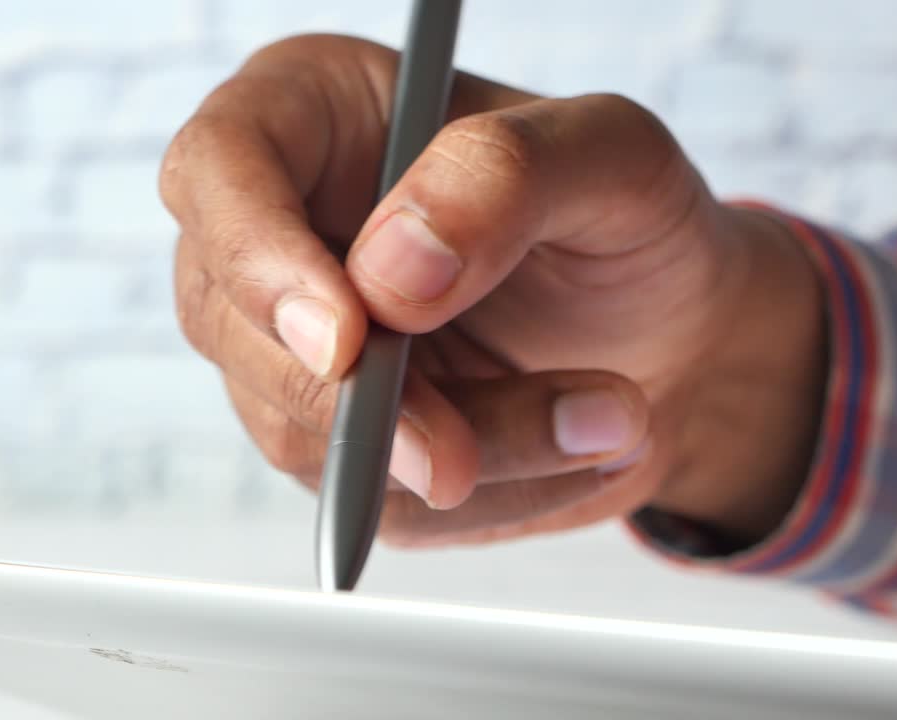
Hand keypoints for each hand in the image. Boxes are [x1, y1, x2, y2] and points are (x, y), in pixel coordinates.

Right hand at [162, 35, 827, 547]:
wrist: (676, 331)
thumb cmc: (631, 220)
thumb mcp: (614, 157)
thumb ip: (503, 178)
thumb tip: (388, 273)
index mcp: (320, 116)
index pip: (220, 167)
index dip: (257, 256)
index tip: (349, 338)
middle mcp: (289, 230)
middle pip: (230, 321)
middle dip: (358, 402)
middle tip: (464, 450)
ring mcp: (301, 344)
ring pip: (303, 431)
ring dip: (459, 453)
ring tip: (606, 416)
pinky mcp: (341, 438)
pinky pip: (373, 498)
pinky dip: (484, 495)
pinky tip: (575, 450)